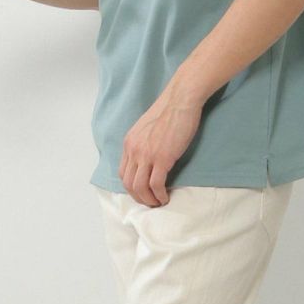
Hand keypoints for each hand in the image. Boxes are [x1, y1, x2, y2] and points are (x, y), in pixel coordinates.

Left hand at [119, 88, 204, 206]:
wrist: (180, 101)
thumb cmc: (169, 111)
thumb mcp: (146, 128)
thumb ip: (142, 142)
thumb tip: (148, 157)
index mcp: (129, 143)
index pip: (123, 173)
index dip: (131, 187)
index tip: (142, 192)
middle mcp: (134, 150)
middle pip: (128, 183)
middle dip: (138, 197)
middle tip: (150, 202)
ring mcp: (147, 155)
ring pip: (140, 187)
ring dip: (148, 200)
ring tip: (158, 203)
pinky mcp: (162, 158)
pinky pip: (156, 185)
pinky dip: (159, 195)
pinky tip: (166, 197)